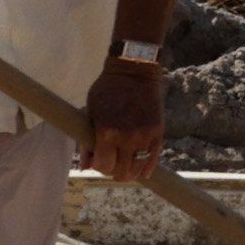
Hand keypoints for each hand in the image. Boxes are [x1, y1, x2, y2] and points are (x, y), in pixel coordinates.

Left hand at [85, 49, 165, 178]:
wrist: (135, 72)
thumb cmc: (107, 91)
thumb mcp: (91, 112)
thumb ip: (87, 141)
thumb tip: (86, 167)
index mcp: (107, 133)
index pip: (103, 166)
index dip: (100, 166)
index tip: (99, 161)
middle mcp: (127, 138)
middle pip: (122, 171)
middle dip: (114, 171)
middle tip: (112, 164)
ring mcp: (145, 136)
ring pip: (138, 168)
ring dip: (130, 172)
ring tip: (126, 167)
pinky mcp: (158, 133)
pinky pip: (153, 159)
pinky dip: (146, 168)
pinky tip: (142, 171)